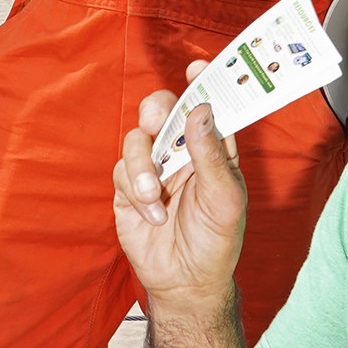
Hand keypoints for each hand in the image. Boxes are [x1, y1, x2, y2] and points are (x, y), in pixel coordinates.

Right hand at [112, 60, 248, 312]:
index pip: (206, 106)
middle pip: (162, 110)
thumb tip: (201, 110)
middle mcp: (180, 152)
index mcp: (211, 149)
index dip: (202, 84)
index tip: (197, 67)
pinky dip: (136, 192)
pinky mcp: (128, 187)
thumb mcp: (225, 198)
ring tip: (155, 196)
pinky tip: (153, 215)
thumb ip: (211, 154)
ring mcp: (152, 167)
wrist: (185, 281)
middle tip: (156, 123)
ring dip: (143, 165)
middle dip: (156, 111)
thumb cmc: (216, 240)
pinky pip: (122, 170)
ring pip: (136, 138)